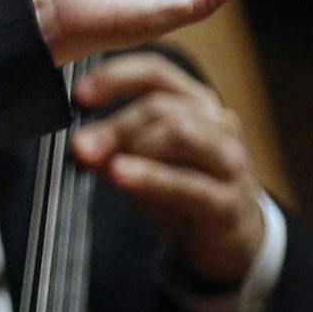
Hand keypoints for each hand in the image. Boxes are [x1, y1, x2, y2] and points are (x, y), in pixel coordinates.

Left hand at [71, 51, 265, 285]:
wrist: (233, 240)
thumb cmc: (186, 189)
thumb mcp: (146, 161)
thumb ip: (115, 146)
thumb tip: (81, 143)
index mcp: (197, 104)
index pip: (155, 71)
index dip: (115, 76)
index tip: (79, 94)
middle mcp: (219, 124)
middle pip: (161, 107)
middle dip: (114, 125)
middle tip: (81, 145)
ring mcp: (230, 161)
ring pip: (178, 132)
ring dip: (131, 145)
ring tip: (101, 161)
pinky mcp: (230, 201)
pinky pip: (186, 182)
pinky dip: (148, 176)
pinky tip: (119, 174)